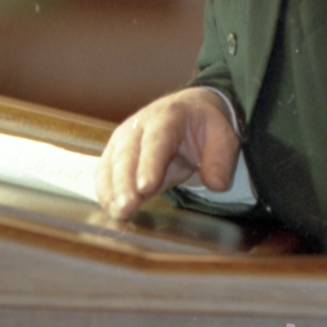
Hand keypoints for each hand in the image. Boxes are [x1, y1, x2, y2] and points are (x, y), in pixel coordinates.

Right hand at [96, 88, 240, 219]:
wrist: (185, 113)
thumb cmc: (202, 127)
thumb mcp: (222, 135)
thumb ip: (221, 158)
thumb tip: (216, 183)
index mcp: (168, 116)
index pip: (156, 141)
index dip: (149, 164)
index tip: (146, 188)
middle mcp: (139, 125)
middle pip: (127, 154)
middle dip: (125, 183)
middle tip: (127, 207)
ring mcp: (123, 139)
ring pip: (111, 164)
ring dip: (112, 191)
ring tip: (118, 213)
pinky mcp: (114, 154)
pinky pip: (104, 173)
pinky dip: (105, 192)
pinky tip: (112, 210)